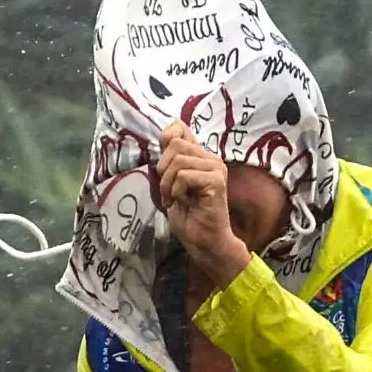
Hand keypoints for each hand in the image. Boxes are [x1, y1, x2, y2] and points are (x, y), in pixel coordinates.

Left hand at [154, 129, 254, 282]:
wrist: (204, 242)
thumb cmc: (189, 217)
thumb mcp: (169, 185)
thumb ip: (166, 164)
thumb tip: (155, 146)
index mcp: (200, 156)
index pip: (179, 128)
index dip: (165, 141)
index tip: (162, 168)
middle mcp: (210, 158)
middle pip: (175, 144)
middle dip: (162, 170)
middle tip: (167, 191)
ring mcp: (215, 168)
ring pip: (178, 161)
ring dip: (168, 184)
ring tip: (174, 199)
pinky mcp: (216, 181)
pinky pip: (184, 176)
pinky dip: (176, 191)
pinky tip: (184, 202)